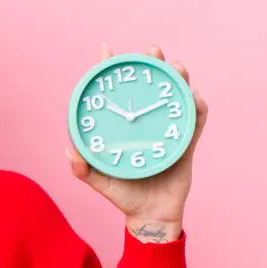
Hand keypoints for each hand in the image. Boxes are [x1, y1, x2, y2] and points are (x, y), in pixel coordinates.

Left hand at [66, 43, 209, 242]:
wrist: (150, 217)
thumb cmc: (123, 196)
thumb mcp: (100, 181)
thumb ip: (82, 168)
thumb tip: (69, 149)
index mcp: (124, 126)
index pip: (117, 91)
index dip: (111, 69)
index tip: (105, 50)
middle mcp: (146, 122)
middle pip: (150, 85)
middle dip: (152, 63)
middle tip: (151, 50)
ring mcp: (168, 129)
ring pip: (176, 95)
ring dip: (178, 78)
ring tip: (175, 67)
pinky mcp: (187, 142)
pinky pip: (196, 120)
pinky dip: (197, 106)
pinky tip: (193, 95)